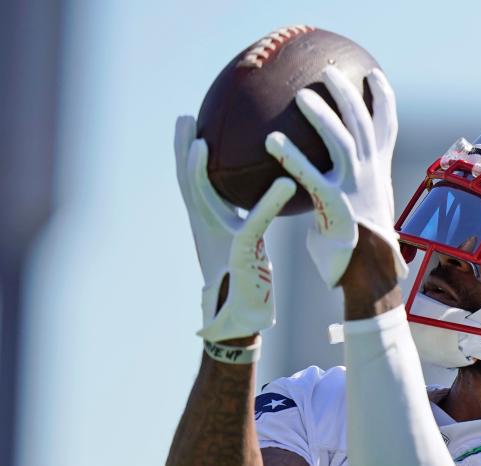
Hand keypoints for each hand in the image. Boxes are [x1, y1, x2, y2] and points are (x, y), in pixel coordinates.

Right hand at [174, 116, 294, 341]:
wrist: (245, 319)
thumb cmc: (250, 282)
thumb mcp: (251, 239)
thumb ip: (254, 214)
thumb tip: (271, 187)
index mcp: (211, 223)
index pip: (197, 182)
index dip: (190, 153)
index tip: (191, 123)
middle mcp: (209, 228)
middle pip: (189, 183)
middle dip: (182, 150)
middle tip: (183, 117)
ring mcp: (220, 240)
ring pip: (203, 199)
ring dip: (198, 171)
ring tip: (200, 140)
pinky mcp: (243, 253)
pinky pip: (254, 223)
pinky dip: (268, 204)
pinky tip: (285, 183)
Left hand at [265, 66, 407, 287]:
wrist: (369, 275)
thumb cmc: (360, 247)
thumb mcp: (363, 208)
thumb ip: (349, 187)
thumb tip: (330, 178)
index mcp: (378, 172)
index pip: (387, 127)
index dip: (383, 98)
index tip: (374, 74)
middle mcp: (370, 174)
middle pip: (363, 122)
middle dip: (349, 92)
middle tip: (328, 70)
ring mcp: (355, 188)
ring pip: (342, 140)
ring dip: (322, 116)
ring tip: (300, 96)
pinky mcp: (336, 206)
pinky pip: (311, 175)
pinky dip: (291, 156)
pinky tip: (271, 141)